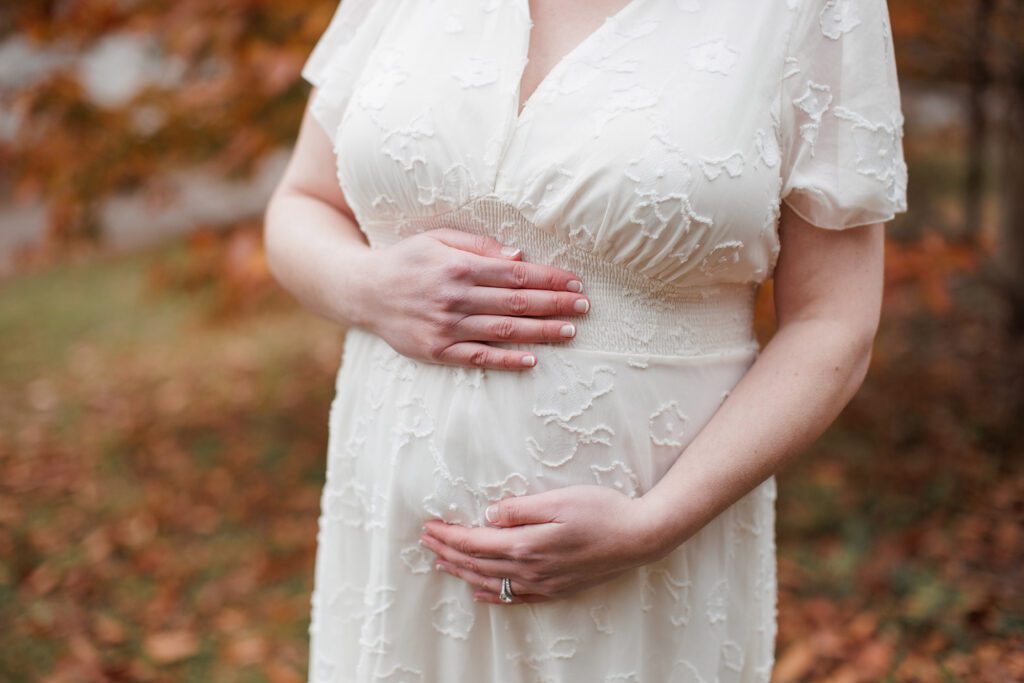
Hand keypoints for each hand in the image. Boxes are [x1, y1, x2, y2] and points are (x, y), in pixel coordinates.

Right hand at [360, 228, 590, 370]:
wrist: (363, 291)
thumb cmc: (407, 260)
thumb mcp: (438, 239)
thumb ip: (478, 246)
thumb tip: (519, 256)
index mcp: (458, 267)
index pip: (515, 274)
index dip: (549, 278)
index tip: (575, 282)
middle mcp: (454, 297)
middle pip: (515, 303)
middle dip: (554, 304)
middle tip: (583, 307)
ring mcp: (446, 327)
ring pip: (502, 331)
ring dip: (539, 332)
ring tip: (569, 331)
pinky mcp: (436, 351)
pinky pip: (478, 357)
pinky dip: (506, 360)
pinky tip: (532, 359)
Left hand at [420, 485, 668, 603]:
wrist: (640, 537)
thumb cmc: (602, 511)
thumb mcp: (558, 500)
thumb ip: (519, 509)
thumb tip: (487, 516)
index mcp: (526, 545)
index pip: (474, 542)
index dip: (448, 535)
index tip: (428, 526)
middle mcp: (529, 570)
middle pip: (477, 564)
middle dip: (448, 552)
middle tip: (426, 542)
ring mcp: (543, 583)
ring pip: (491, 582)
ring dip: (462, 572)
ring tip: (442, 563)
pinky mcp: (556, 589)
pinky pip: (515, 598)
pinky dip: (492, 595)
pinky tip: (480, 593)